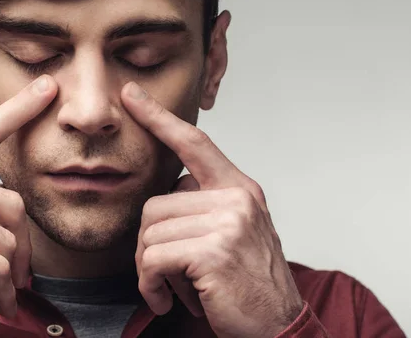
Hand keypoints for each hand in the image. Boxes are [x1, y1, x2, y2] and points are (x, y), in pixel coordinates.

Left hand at [122, 82, 303, 337]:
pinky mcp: (214, 251)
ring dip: (152, 269)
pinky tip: (169, 299)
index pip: (194, 143)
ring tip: (176, 286)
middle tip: (170, 272)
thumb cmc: (249, 282)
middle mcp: (236, 199)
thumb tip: (169, 191)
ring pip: (150, 233)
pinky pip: (153, 259)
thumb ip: (207, 205)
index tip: (131, 95)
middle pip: (156, 203)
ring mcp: (227, 223)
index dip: (159, 118)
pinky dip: (151, 285)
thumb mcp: (236, 233)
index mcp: (239, 189)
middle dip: (150, 245)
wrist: (279, 326)